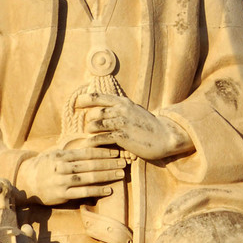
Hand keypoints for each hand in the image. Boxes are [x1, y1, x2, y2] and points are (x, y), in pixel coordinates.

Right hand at [16, 148, 125, 206]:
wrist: (26, 182)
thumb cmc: (46, 166)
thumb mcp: (56, 154)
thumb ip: (73, 151)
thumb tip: (94, 142)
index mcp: (62, 156)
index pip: (87, 153)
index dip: (104, 152)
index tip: (117, 152)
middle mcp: (62, 168)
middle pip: (90, 165)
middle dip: (109, 163)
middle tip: (124, 162)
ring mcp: (61, 182)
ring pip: (88, 178)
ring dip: (106, 176)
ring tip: (121, 174)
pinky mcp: (61, 195)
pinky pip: (82, 192)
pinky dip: (96, 191)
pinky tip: (108, 190)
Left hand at [76, 93, 192, 161]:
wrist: (165, 136)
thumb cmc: (148, 126)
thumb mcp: (134, 111)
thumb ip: (120, 109)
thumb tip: (104, 109)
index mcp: (123, 102)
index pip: (98, 97)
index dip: (84, 100)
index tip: (76, 103)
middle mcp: (121, 110)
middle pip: (94, 113)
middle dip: (89, 121)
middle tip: (89, 128)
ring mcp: (122, 122)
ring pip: (95, 125)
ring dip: (90, 131)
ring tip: (91, 136)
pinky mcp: (122, 136)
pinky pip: (100, 138)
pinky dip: (92, 142)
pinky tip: (89, 145)